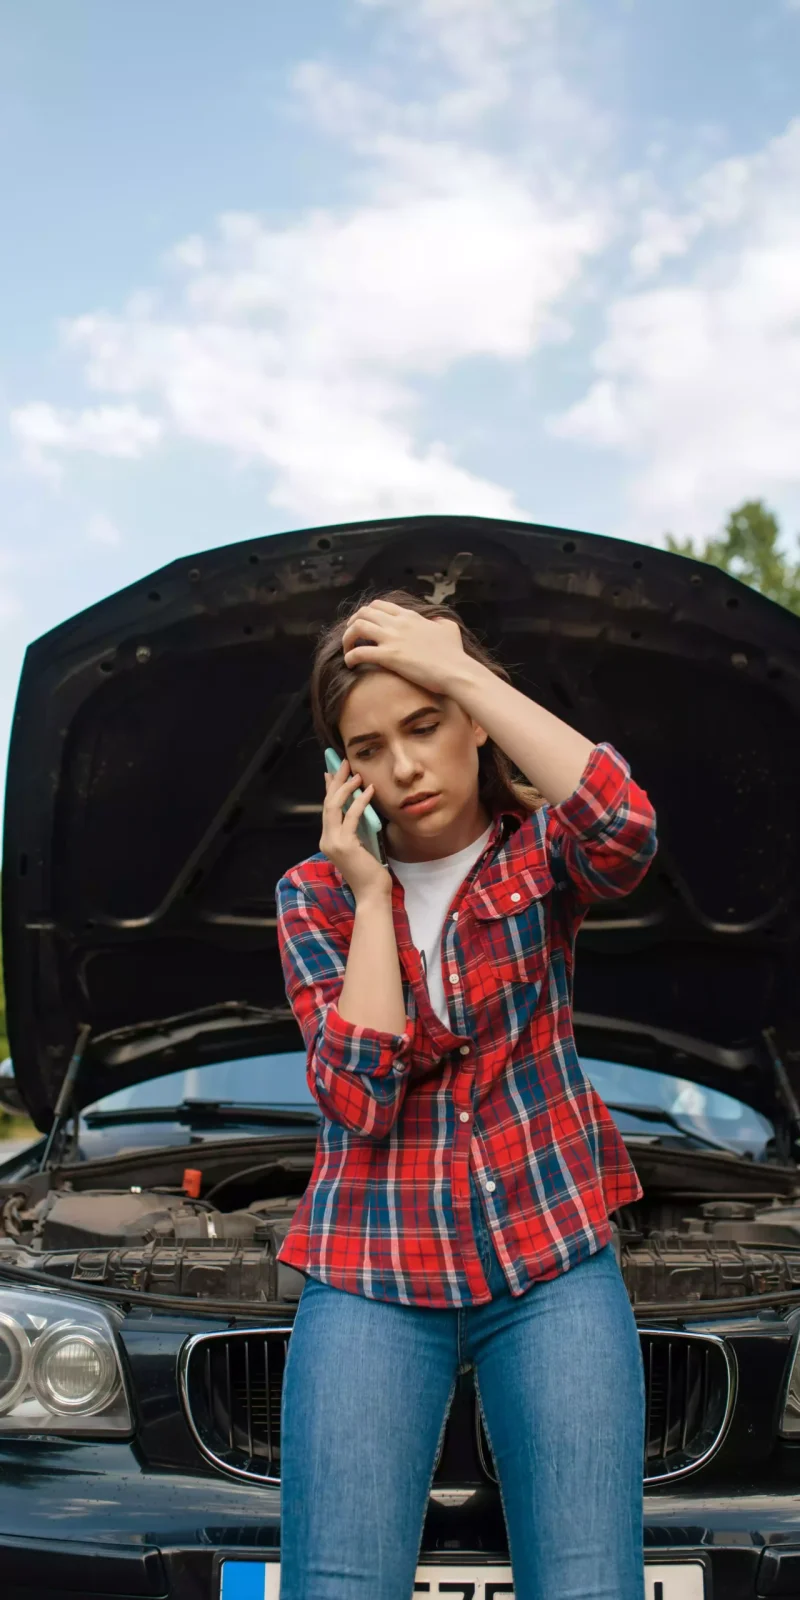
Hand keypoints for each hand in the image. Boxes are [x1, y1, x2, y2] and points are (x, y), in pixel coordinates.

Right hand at [320, 761, 390, 902]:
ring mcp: (333, 842)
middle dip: (335, 781)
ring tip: (357, 774)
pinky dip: (360, 801)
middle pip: (328, 803)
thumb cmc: (370, 872)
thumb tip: (358, 808)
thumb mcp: (360, 844)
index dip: (329, 788)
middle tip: (344, 764)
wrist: (371, 894)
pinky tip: (369, 790)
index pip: (327, 808)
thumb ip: (356, 828)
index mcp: (328, 840)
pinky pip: (351, 817)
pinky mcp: (345, 845)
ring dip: (346, 787)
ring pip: (334, 806)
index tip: (332, 771)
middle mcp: (326, 839)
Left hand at [341, 600, 466, 695]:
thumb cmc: (454, 653)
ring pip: (357, 628)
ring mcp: (393, 638)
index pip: (379, 605)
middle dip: (352, 623)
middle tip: (351, 636)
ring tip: (347, 650)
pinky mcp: (389, 656)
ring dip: (347, 638)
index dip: (366, 613)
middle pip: (364, 612)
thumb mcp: (449, 628)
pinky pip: (359, 652)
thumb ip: (439, 621)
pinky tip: (350, 664)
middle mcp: (398, 623)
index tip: (362, 624)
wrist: (456, 670)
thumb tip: (435, 621)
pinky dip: (350, 657)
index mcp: (409, 616)